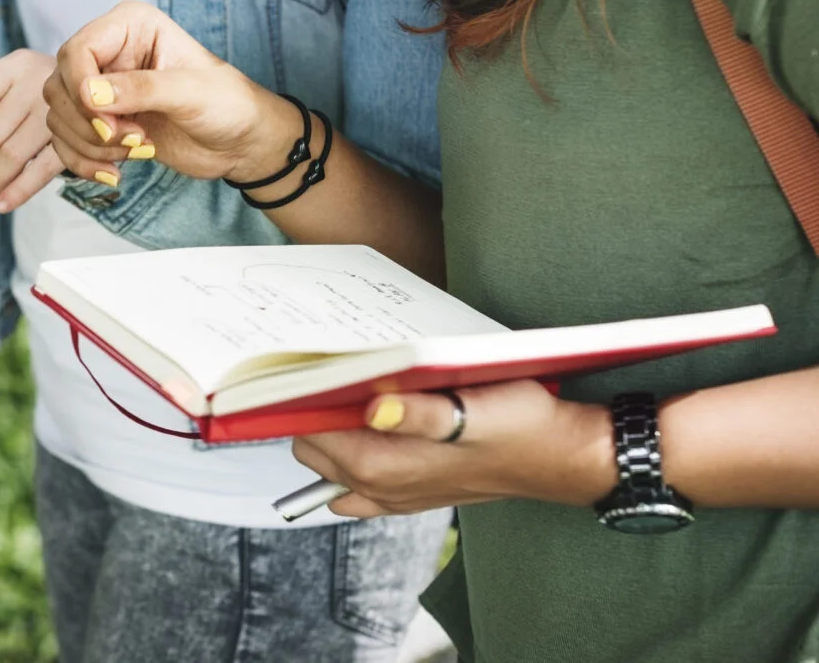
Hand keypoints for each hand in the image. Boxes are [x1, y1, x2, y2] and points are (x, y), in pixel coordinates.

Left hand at [0, 49, 61, 212]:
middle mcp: (35, 85)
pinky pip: (42, 169)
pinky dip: (21, 191)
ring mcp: (57, 113)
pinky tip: (5, 204)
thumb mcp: (14, 73)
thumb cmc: (45, 83)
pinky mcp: (75, 138)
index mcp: (14, 66)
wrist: (102, 84)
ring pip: (12, 156)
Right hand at [44, 1, 298, 186]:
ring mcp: (102, 88)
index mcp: (130, 26)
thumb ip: (141, 89)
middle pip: (60, 85)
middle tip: (132, 139)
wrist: (240, 143)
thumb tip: (88, 93)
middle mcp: (109, 52)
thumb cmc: (227, 104)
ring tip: (137, 150)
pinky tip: (113, 175)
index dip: (81, 89)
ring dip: (90, 145)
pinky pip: (66, 141)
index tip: (108, 123)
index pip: (78, 50)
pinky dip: (83, 162)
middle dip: (88, 123)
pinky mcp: (100, 121)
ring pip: (59, 116)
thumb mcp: (190, 93)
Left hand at [291, 380, 616, 517]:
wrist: (559, 457)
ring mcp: (390, 496)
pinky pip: (356, 482)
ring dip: (334, 432)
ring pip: (329, 464)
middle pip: (310, 445)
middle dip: (317, 412)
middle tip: (343, 376)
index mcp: (379, 466)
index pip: (307, 429)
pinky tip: (380, 425)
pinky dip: (355, 454)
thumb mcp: (473, 411)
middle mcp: (376, 488)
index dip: (306, 398)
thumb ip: (418, 413)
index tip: (316, 368)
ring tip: (359, 397)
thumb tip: (373, 408)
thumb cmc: (520, 428)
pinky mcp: (407, 495)